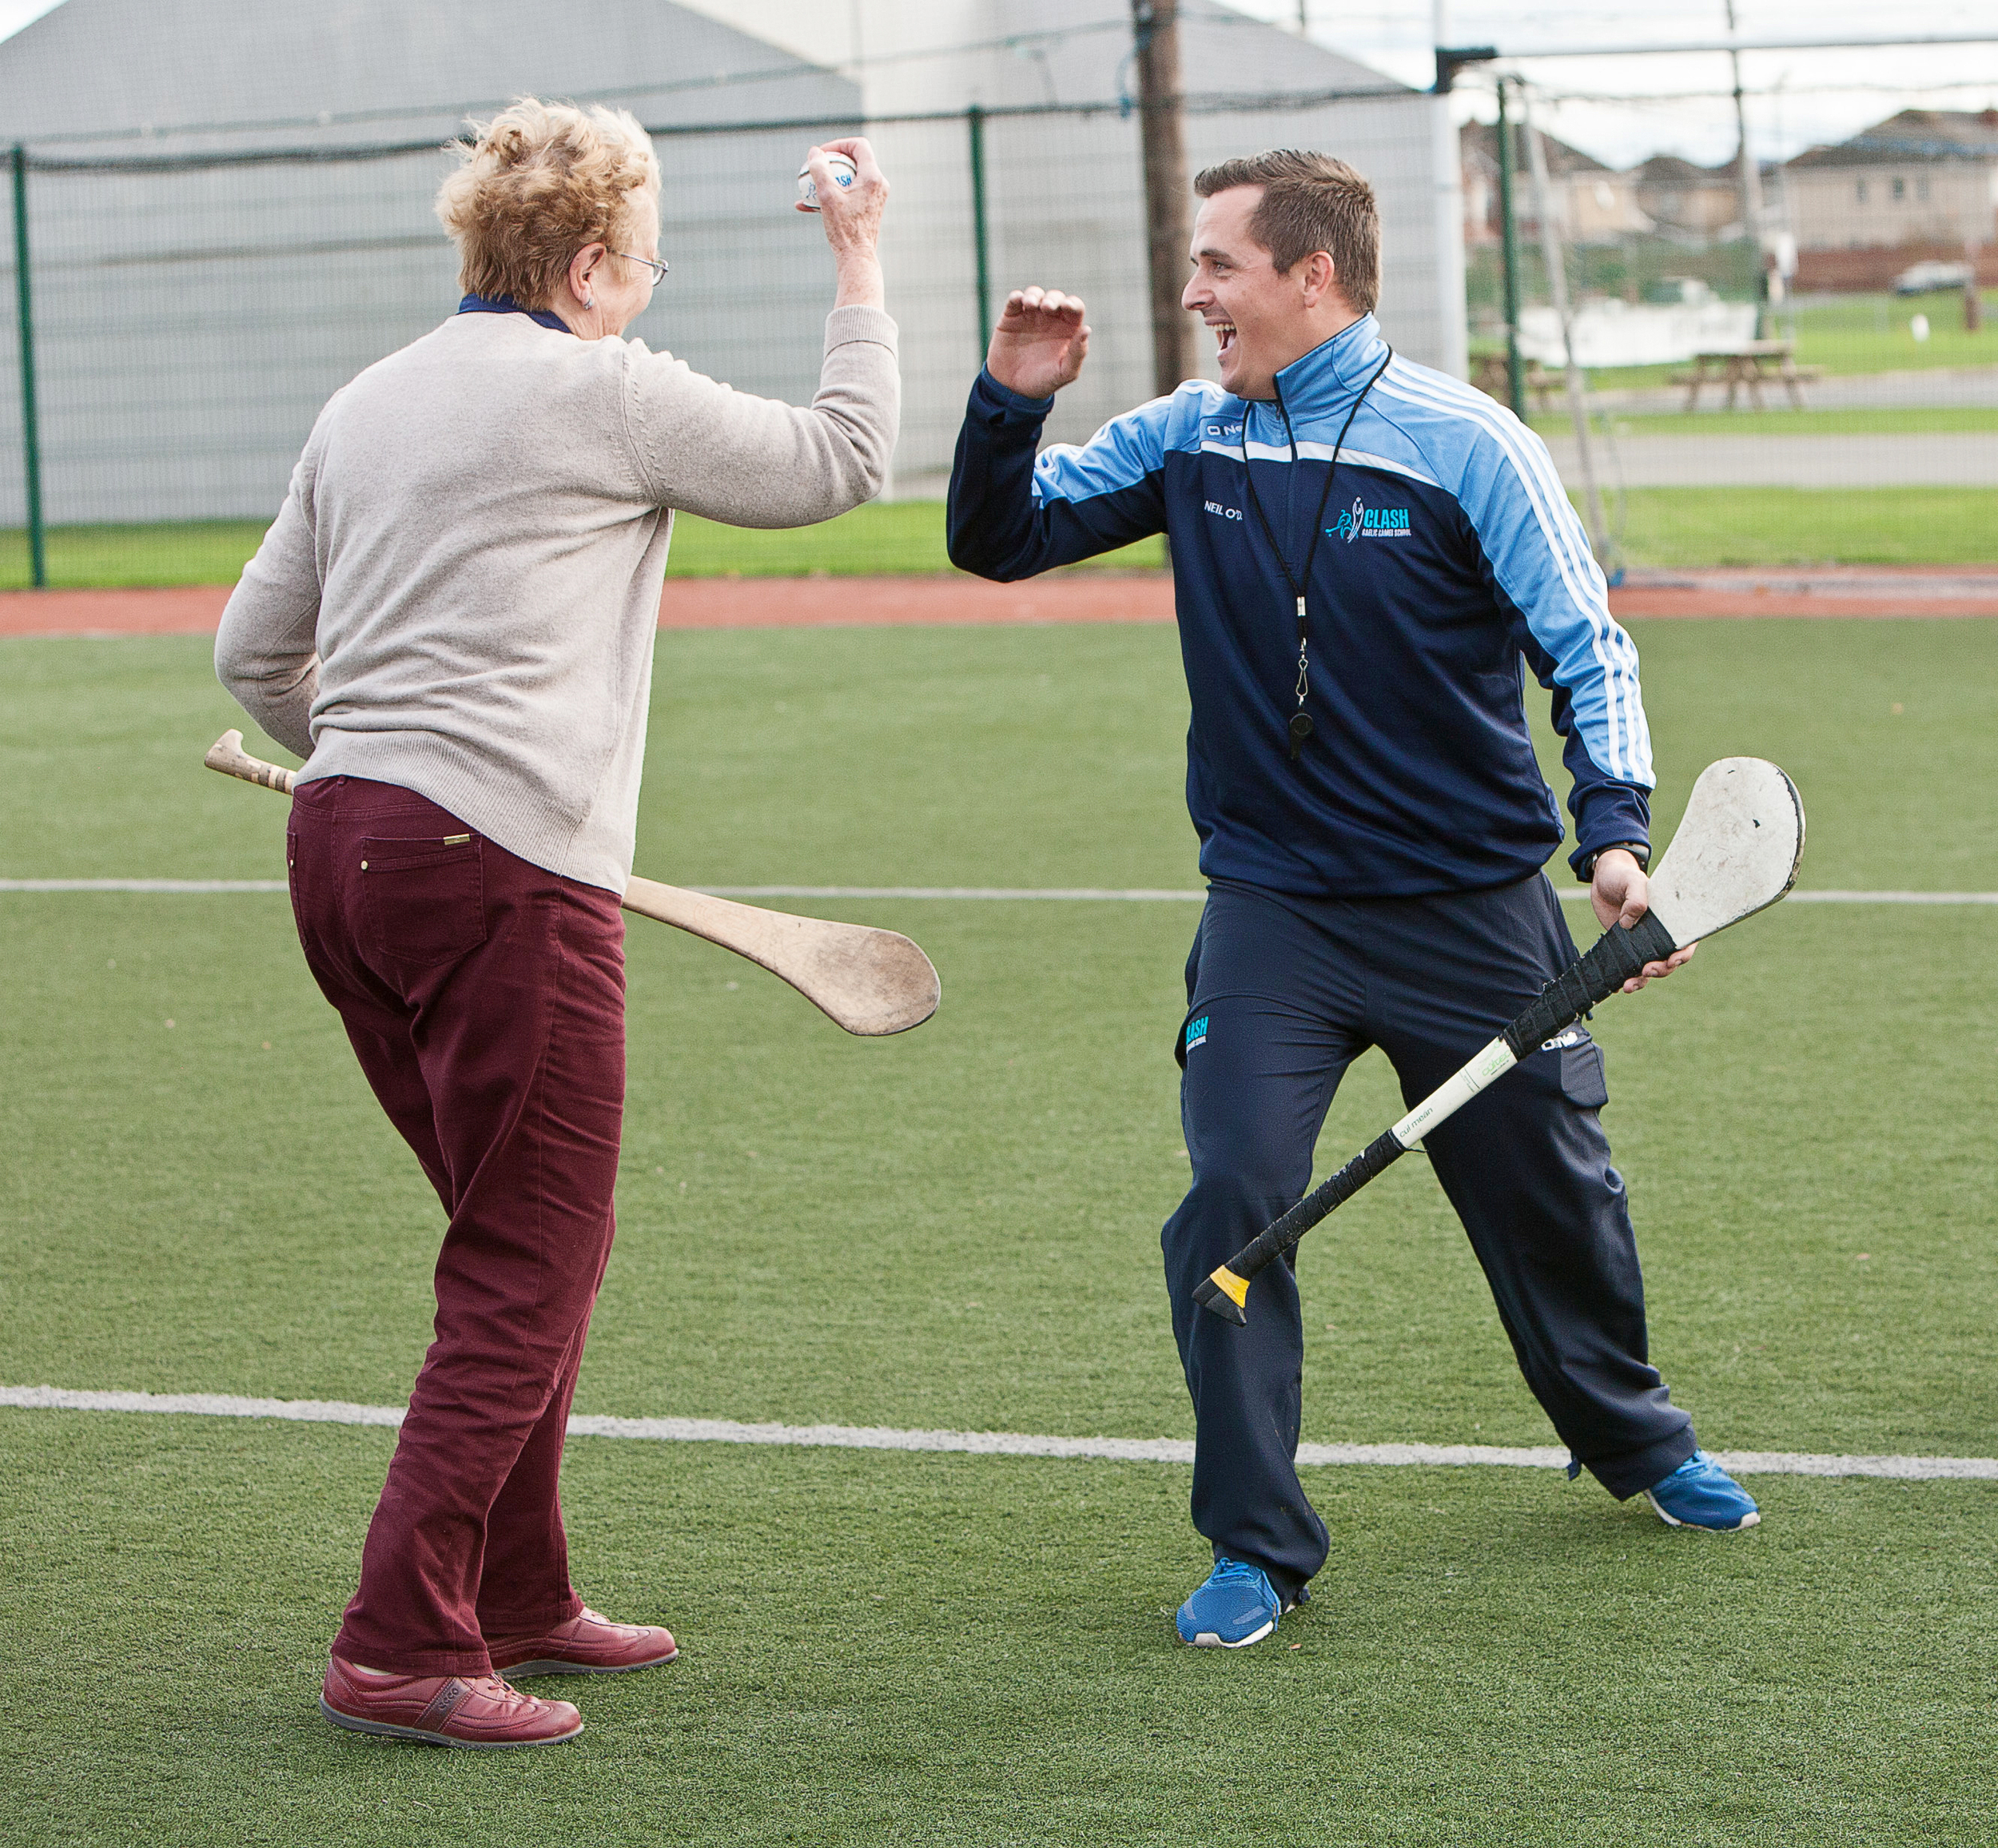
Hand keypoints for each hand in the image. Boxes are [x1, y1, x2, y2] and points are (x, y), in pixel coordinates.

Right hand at [801, 138, 886, 309]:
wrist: (857, 259)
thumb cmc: (844, 229)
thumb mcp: (827, 196)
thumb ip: (819, 169)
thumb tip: (814, 152)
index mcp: (873, 177)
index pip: (859, 145)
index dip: (839, 144)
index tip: (822, 154)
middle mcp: (878, 185)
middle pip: (853, 161)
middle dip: (831, 162)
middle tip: (814, 167)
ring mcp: (874, 198)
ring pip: (848, 180)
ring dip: (826, 182)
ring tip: (806, 189)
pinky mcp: (867, 210)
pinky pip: (847, 196)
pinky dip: (831, 197)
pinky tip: (806, 206)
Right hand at [986, 287, 1090, 397]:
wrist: (1012, 390)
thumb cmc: (1043, 382)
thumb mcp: (1064, 373)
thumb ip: (1077, 353)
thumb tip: (1087, 329)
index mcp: (1067, 329)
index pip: (1075, 308)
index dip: (1073, 303)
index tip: (1067, 307)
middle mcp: (1050, 318)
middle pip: (1055, 297)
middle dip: (1052, 299)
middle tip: (1047, 308)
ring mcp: (1030, 316)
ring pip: (1035, 294)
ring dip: (1034, 295)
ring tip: (1031, 304)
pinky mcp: (1011, 317)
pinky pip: (1014, 300)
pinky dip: (1017, 297)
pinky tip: (1019, 300)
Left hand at [1590, 849, 1695, 991]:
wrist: (1603, 880)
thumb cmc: (1623, 876)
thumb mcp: (1631, 880)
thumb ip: (1635, 896)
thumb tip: (1629, 921)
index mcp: (1670, 918)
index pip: (1685, 940)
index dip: (1683, 954)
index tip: (1673, 960)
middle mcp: (1659, 934)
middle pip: (1668, 960)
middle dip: (1661, 969)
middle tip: (1647, 970)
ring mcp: (1642, 943)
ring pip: (1649, 968)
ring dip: (1642, 980)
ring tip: (1628, 986)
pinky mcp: (1625, 947)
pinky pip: (1629, 967)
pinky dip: (1625, 978)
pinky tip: (1616, 985)